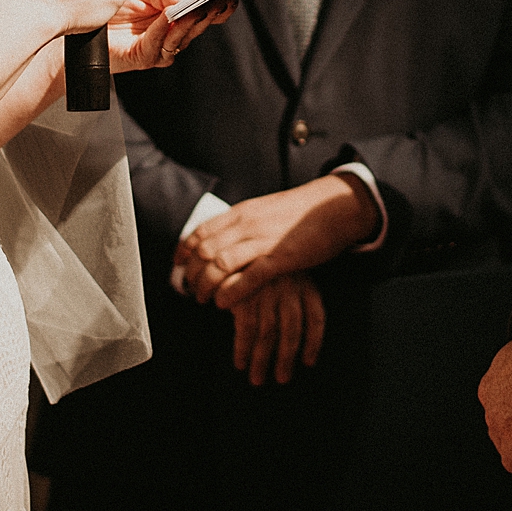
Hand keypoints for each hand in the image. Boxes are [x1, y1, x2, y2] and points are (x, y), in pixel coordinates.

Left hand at [106, 0, 236, 73]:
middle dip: (211, 12)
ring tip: (198, 6)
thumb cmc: (112, 8)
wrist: (83, 26)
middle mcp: (172, 35)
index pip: (205, 15)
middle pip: (199, 26)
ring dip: (190, 22)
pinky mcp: (143, 58)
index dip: (220, 7)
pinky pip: (158, 43)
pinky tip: (168, 16)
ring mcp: (160, 49)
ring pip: (182, 37)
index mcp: (176, 18)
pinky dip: (164, 29)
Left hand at [174, 174, 379, 307]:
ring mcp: (262, 241)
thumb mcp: (264, 210)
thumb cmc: (301, 212)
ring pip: (219, 265)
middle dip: (191, 273)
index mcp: (242, 212)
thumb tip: (224, 236)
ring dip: (205, 286)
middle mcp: (247, 224)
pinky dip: (230, 293)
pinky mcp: (280, 258)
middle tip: (188, 289)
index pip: (201, 231)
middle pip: (204, 251)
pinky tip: (222, 304)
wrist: (334, 207)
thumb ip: (243, 222)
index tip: (177, 265)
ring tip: (202, 300)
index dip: (184, 250)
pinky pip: (247, 278)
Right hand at [228, 271, 324, 385]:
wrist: (230, 244)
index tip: (308, 362)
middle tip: (282, 379)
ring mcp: (266, 290)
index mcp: (304, 281)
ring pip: (269, 334)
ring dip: (262, 360)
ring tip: (257, 379)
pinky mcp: (244, 293)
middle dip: (286, 358)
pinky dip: (243, 349)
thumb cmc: (258, 263)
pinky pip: (246, 330)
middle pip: (292, 331)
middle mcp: (288, 286)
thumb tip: (289, 339)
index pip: (315, 317)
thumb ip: (287, 300)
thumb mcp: (281, 273)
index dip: (313, 343)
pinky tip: (240, 363)